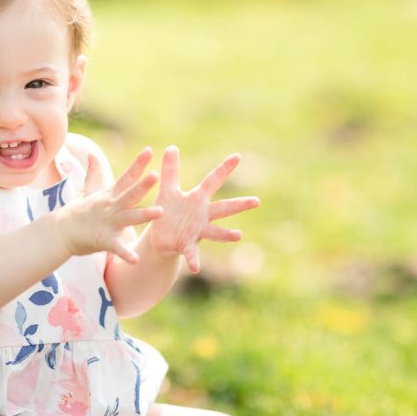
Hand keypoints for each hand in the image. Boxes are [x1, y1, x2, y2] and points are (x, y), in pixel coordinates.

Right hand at [54, 148, 162, 263]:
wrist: (60, 233)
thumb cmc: (77, 212)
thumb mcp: (87, 190)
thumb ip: (93, 173)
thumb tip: (91, 153)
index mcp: (110, 195)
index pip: (126, 177)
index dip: (138, 163)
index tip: (149, 150)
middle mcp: (111, 206)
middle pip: (130, 194)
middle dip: (143, 185)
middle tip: (156, 174)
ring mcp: (108, 223)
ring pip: (129, 217)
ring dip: (144, 214)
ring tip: (160, 212)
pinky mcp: (103, 239)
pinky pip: (116, 247)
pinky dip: (125, 253)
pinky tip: (136, 259)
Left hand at [148, 146, 259, 273]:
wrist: (159, 237)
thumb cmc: (167, 212)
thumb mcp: (166, 190)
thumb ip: (170, 170)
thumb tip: (172, 146)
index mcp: (197, 199)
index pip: (212, 181)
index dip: (224, 169)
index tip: (237, 156)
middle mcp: (202, 215)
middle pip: (223, 208)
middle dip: (239, 205)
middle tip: (257, 201)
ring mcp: (197, 231)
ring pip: (215, 232)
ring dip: (226, 234)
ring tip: (238, 235)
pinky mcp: (186, 245)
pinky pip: (192, 254)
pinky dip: (195, 261)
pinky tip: (196, 268)